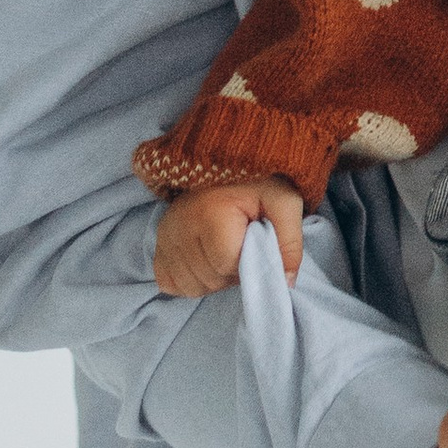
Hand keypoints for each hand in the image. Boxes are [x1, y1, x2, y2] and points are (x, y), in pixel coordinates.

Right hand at [152, 177, 304, 295]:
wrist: (225, 162)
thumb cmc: (257, 183)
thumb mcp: (284, 202)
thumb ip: (289, 242)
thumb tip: (286, 282)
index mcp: (211, 213)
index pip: (226, 265)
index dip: (246, 263)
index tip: (253, 241)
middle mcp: (179, 225)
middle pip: (208, 279)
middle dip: (231, 273)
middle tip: (241, 246)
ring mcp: (164, 235)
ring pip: (190, 286)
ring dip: (212, 279)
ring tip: (224, 252)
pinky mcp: (157, 242)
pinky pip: (169, 283)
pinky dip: (189, 280)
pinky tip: (205, 261)